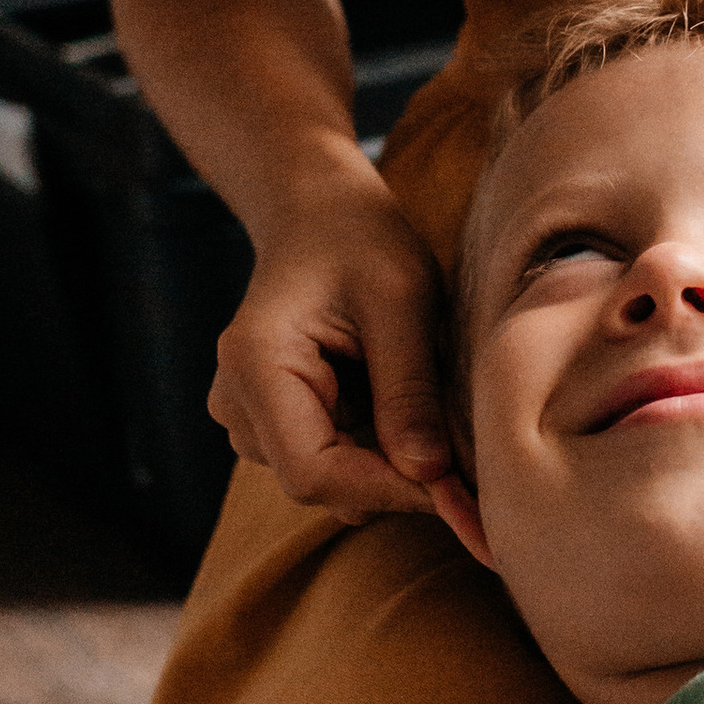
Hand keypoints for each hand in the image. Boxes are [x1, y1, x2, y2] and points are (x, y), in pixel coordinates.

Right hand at [207, 165, 453, 520]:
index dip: (388, 489)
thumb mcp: (402, 300)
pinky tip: (403, 405)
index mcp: (255, 365)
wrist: (319, 213)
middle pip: (320, 484)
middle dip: (397, 479)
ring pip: (331, 480)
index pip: (312, 472)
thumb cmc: (362, 239)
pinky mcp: (271, 423)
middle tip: (468, 461)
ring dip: (390, 462)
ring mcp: (248, 417)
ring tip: (431, 405)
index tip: (458, 488)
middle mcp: (235, 403)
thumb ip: (410, 390)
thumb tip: (431, 478)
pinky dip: (378, 449)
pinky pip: (332, 461)